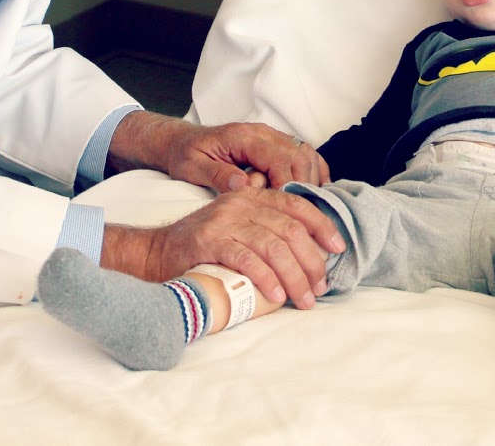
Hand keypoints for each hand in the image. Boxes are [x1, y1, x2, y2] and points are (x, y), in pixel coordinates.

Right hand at [100, 186, 345, 306]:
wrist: (156, 252)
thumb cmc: (205, 248)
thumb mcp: (239, 229)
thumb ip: (268, 231)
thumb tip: (311, 254)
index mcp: (252, 197)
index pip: (296, 205)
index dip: (321, 225)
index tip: (337, 248)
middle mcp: (240, 203)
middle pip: (289, 229)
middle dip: (310, 261)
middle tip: (319, 287)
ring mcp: (224, 220)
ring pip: (273, 246)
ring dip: (294, 276)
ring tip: (303, 299)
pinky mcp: (209, 240)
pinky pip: (246, 259)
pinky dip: (265, 279)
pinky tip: (275, 296)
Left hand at [108, 112, 330, 192]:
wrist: (183, 142)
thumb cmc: (186, 155)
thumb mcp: (192, 167)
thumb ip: (217, 174)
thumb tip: (244, 185)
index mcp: (243, 137)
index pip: (279, 159)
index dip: (288, 186)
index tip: (286, 211)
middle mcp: (262, 133)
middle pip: (299, 156)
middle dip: (304, 187)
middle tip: (300, 216)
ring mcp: (271, 137)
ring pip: (306, 154)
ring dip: (312, 181)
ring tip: (308, 209)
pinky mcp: (275, 145)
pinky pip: (304, 154)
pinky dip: (314, 172)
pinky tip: (312, 194)